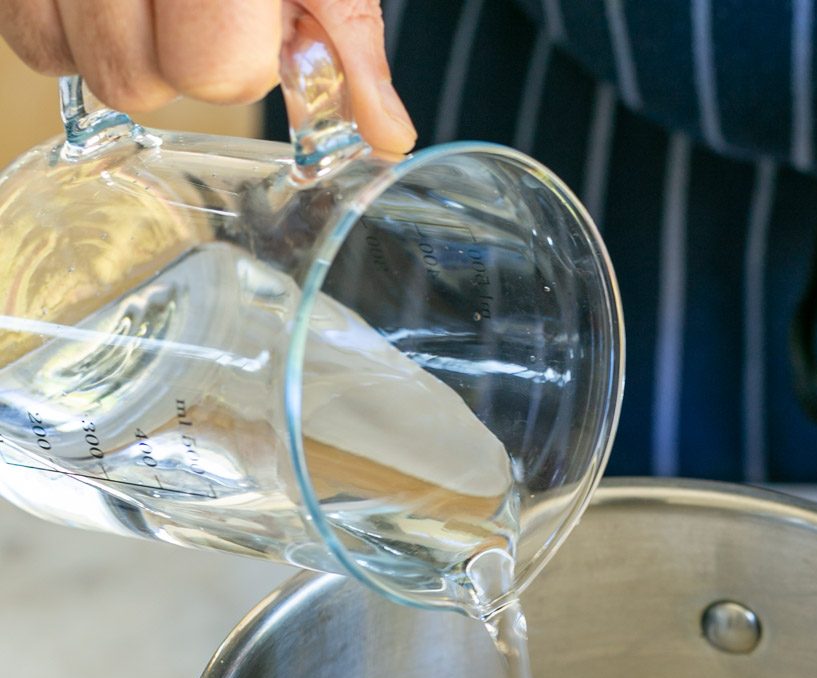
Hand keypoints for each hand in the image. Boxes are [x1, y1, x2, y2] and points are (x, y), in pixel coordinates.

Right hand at [0, 0, 415, 154]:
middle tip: (195, 6)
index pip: (213, 69)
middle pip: (133, 80)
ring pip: (76, 63)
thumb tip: (387, 132)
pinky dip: (63, 27)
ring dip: (117, 47)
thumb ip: (346, 38)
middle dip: (174, 61)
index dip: (238, 61)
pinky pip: (30, 38)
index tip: (250, 19)